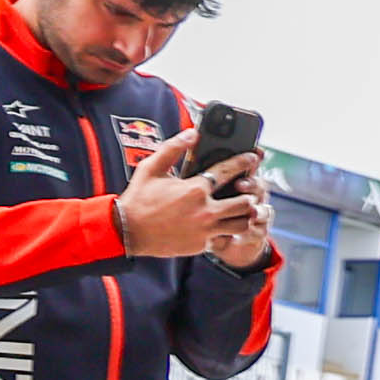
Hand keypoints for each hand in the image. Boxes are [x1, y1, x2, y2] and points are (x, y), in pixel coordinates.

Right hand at [118, 132, 267, 264]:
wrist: (127, 230)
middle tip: (246, 192)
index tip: (252, 158)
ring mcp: (205, 230)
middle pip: (245, 203)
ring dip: (244, 216)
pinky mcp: (202, 245)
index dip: (242, 162)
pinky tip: (224, 226)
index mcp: (194, 189)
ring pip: (242, 224)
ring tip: (240, 210)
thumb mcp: (151, 168)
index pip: (228, 171)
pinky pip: (225, 239)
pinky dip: (227, 232)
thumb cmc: (138, 197)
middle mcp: (205, 211)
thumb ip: (172, 148)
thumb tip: (192, 133)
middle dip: (248, 195)